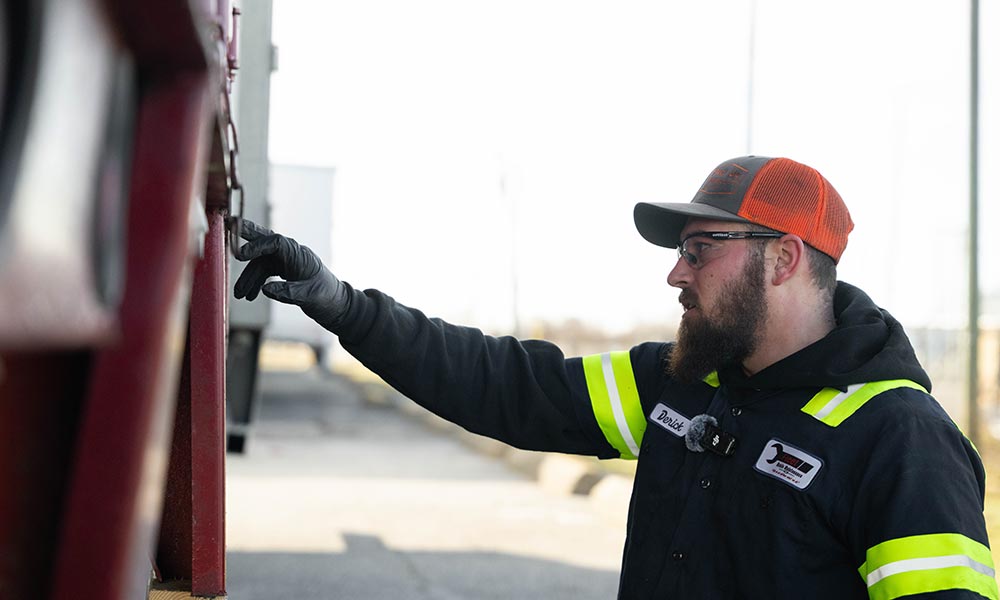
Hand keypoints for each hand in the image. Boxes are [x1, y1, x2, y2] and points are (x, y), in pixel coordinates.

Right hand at [232, 219, 350, 328]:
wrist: (336, 304)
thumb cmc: (327, 297)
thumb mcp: (309, 296)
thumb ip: (288, 292)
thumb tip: (265, 289)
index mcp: (299, 255)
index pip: (276, 243)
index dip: (257, 246)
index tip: (240, 255)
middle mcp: (291, 254)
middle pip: (265, 240)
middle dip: (246, 236)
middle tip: (227, 226)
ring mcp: (286, 261)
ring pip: (260, 263)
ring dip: (248, 277)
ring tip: (239, 295)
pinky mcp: (283, 270)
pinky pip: (263, 272)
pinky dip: (254, 283)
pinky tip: (249, 296)